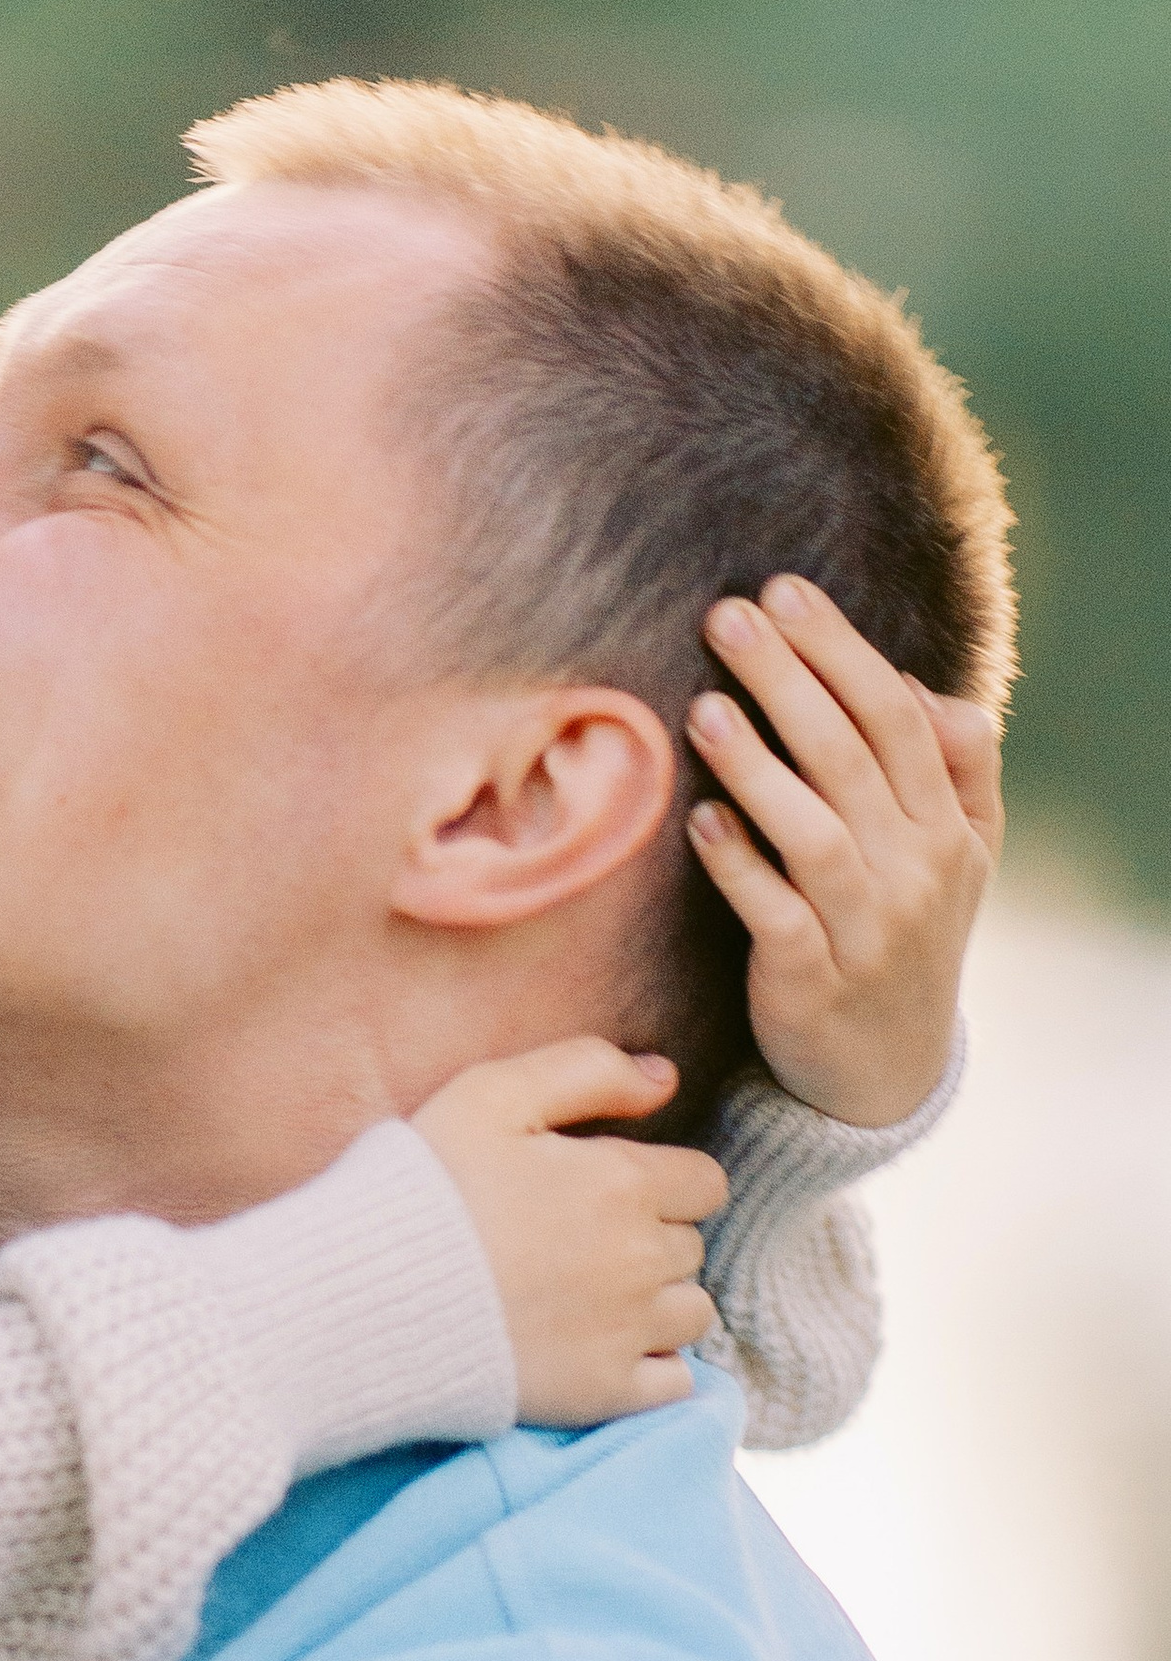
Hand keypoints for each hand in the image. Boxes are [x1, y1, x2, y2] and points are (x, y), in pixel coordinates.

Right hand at [414, 1041, 725, 1425]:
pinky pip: (675, 1381)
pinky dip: (653, 1366)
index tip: (606, 1190)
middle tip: (578, 1242)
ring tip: (593, 1297)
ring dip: (658, 1302)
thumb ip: (586, 1068)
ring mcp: (627, 1332)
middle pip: (691, 1246)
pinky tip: (602, 1348)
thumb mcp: (489, 1095)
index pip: (704, 1182)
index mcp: (624, 1183)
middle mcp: (642, 1259)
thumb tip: (665, 1079)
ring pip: (692, 1312)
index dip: (660, 1181)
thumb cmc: (422, 1187)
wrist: (366, 1297)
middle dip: (650, 1238)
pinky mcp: (603, 1392)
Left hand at [686, 576, 1001, 1129]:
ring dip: (758, 767)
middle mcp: (916, 872)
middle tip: (727, 615)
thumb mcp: (957, 855)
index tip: (784, 591)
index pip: (897, 718)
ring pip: (815, 832)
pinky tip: (702, 822)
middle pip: (852, 756)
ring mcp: (865, 928)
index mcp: (949, 828)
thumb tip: (922, 686)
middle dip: (789, 678)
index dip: (841, 650)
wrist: (887, 1069)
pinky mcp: (808, 979)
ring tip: (704, 708)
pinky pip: (774, 913)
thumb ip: (955, 769)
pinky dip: (740, 866)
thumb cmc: (904, 935)